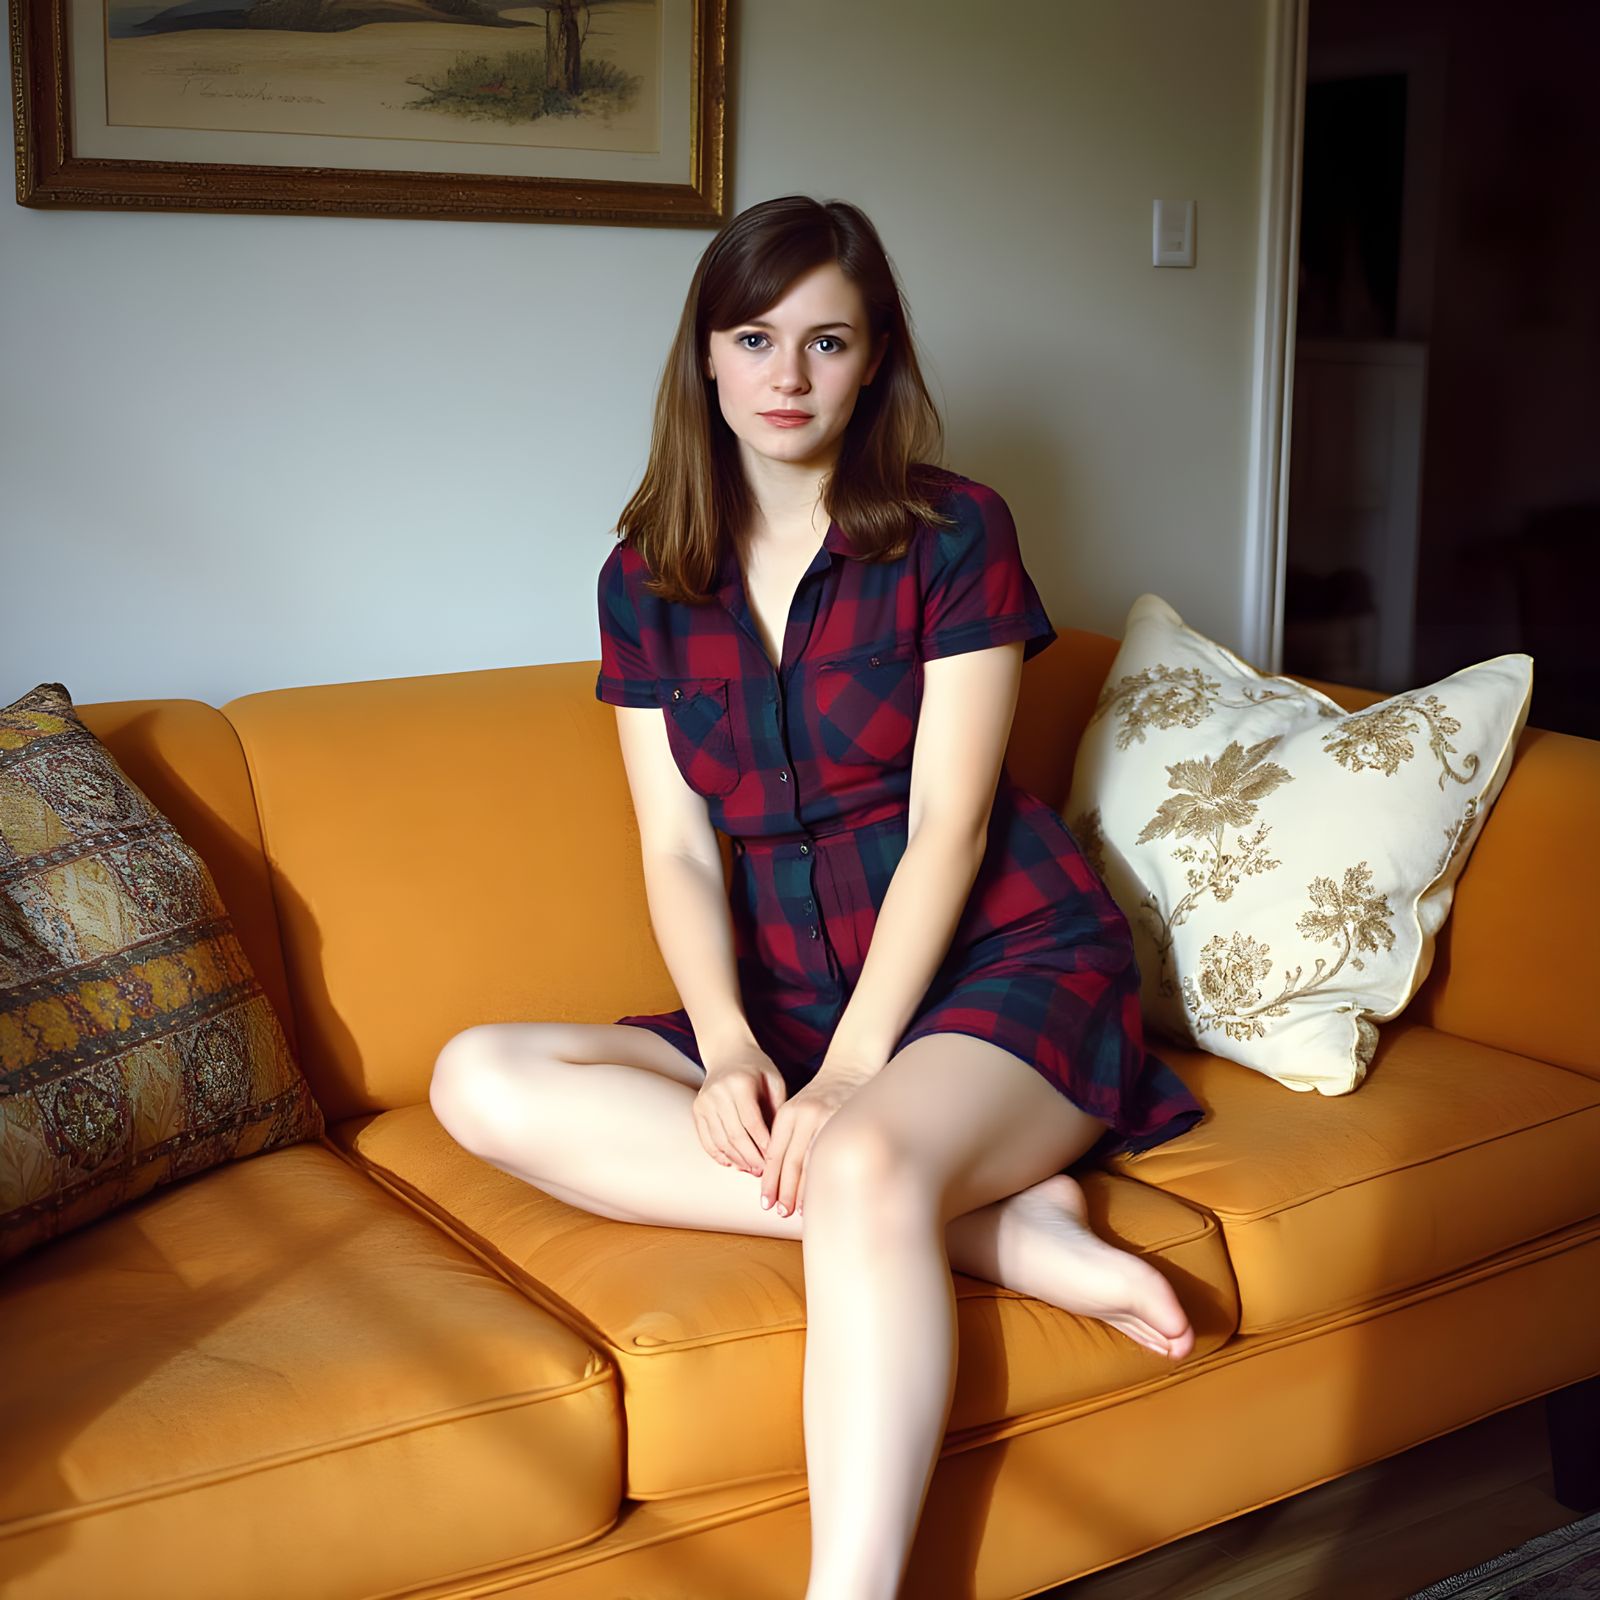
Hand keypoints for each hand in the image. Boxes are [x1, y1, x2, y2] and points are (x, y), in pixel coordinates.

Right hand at [693, 1038, 788, 1175]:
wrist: (729, 1053)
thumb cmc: (758, 1069)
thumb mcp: (774, 1082)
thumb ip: (777, 1110)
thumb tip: (780, 1145)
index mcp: (740, 1083)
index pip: (753, 1123)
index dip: (764, 1145)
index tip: (774, 1160)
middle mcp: (718, 1092)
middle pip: (735, 1136)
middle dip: (751, 1158)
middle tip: (763, 1172)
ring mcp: (704, 1101)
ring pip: (720, 1141)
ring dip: (736, 1160)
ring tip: (751, 1170)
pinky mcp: (697, 1109)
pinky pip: (706, 1139)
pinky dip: (719, 1155)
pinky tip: (733, 1163)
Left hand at [760, 1067, 870, 1219]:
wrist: (851, 1066)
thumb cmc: (826, 1093)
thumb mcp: (801, 1109)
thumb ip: (790, 1136)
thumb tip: (781, 1174)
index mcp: (788, 1113)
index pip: (774, 1154)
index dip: (770, 1180)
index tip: (766, 1201)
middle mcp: (803, 1115)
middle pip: (789, 1161)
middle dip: (783, 1190)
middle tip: (779, 1211)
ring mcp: (824, 1118)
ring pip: (808, 1161)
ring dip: (801, 1189)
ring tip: (796, 1210)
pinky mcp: (843, 1120)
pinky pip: (829, 1154)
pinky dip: (822, 1175)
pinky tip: (820, 1190)